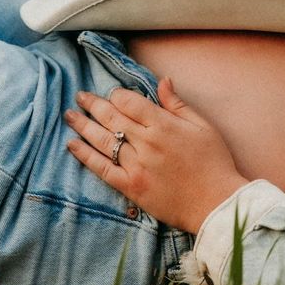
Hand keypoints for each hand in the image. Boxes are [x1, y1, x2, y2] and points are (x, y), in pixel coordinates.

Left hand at [65, 78, 248, 233]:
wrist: (215, 203)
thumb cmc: (214, 162)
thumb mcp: (203, 125)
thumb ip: (178, 104)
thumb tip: (162, 81)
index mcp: (164, 125)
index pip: (130, 102)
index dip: (117, 95)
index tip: (111, 93)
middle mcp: (146, 143)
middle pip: (112, 118)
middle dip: (93, 104)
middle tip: (79, 96)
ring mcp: (136, 166)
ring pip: (103, 140)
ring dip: (83, 126)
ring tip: (69, 115)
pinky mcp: (131, 187)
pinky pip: (102, 169)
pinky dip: (85, 156)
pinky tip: (72, 145)